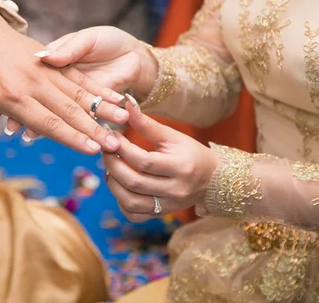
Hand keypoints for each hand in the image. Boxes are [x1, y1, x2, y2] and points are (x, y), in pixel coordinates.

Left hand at [0, 9, 129, 188]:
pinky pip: (79, 75)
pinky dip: (98, 87)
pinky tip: (115, 96)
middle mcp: (33, 83)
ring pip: (79, 90)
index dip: (72, 138)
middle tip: (114, 144)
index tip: (92, 151)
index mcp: (13, 99)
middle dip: (93, 128)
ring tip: (123, 118)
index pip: (48, 123)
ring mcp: (46, 69)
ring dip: (102, 106)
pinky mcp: (54, 60)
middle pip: (69, 109)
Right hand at [4, 26, 157, 138]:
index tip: (11, 108)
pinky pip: (79, 121)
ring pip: (57, 115)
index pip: (35, 81)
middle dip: (28, 116)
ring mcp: (73, 100)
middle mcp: (61, 86)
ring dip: (43, 127)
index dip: (22, 93)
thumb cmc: (108, 41)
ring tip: (29, 138)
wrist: (132, 54)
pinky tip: (56, 139)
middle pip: (42, 102)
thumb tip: (50, 57)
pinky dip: (69, 131)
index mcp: (55, 66)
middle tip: (15, 129)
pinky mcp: (90, 110)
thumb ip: (71, 48)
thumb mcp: (87, 39)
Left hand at [103, 95, 218, 221]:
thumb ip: (147, 123)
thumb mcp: (172, 136)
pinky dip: (121, 202)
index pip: (144, 161)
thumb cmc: (191, 153)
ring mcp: (168, 206)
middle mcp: (175, 190)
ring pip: (131, 203)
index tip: (111, 135)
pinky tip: (120, 186)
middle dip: (113, 165)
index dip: (122, 148)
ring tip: (109, 168)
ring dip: (113, 185)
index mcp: (179, 168)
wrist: (213, 179)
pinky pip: (135, 215)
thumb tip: (126, 104)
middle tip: (104, 150)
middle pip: (134, 182)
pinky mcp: (161, 215)